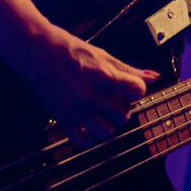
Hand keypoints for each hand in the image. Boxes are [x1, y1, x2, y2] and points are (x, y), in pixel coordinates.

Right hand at [29, 26, 158, 146]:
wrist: (38, 52)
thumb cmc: (71, 50)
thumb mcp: (102, 55)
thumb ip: (128, 69)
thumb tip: (153, 76)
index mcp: (101, 75)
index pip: (136, 91)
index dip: (137, 89)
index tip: (130, 86)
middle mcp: (88, 94)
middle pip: (123, 114)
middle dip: (124, 107)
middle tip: (116, 98)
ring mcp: (74, 109)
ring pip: (106, 132)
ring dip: (110, 123)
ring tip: (104, 112)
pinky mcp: (61, 118)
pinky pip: (82, 141)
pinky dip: (89, 136)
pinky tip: (90, 123)